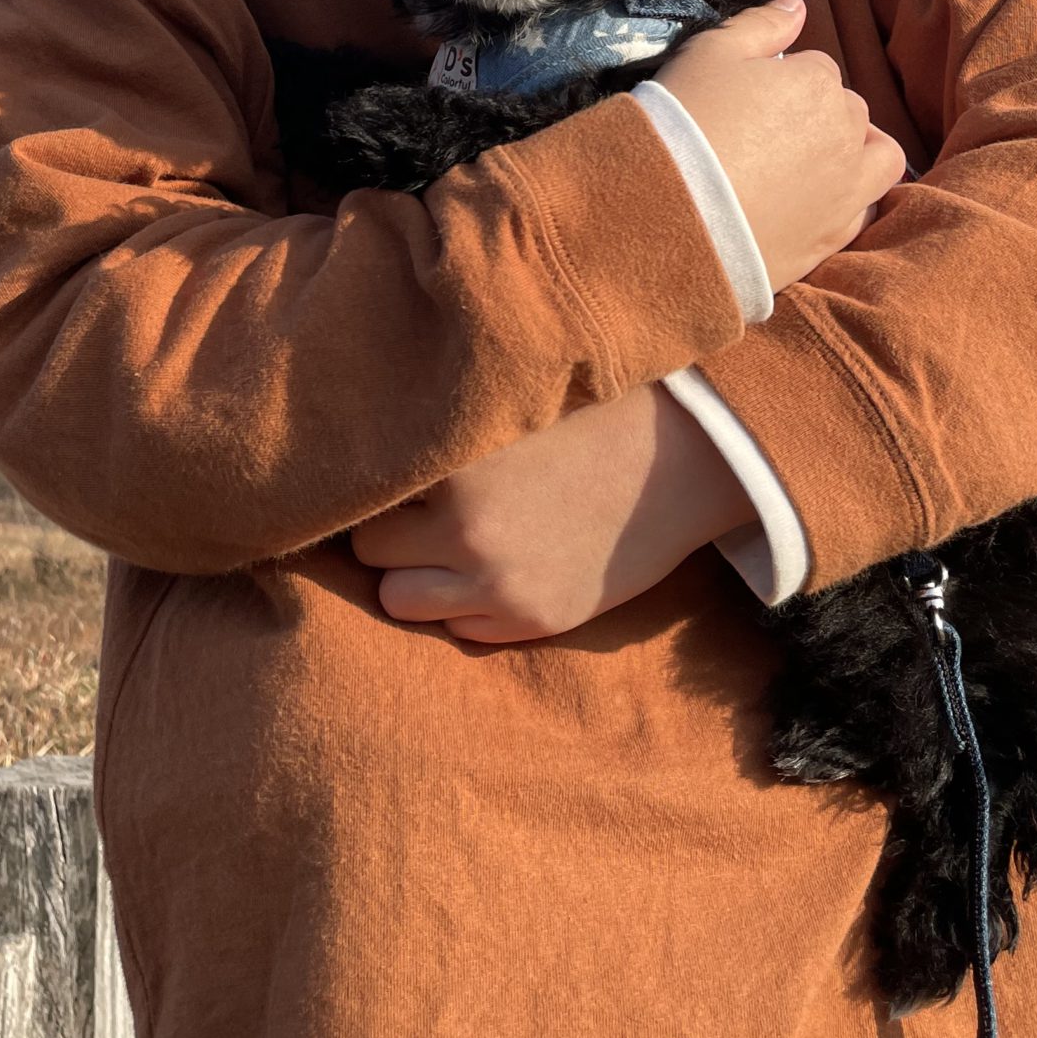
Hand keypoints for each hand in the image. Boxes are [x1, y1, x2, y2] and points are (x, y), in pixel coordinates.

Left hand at [349, 383, 754, 642]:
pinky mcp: (533, 618)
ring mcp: (498, 582)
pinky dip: (462, 604)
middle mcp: (465, 528)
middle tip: (418, 508)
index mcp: (451, 464)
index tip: (386, 472)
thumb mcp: (504, 408)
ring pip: (398, 601)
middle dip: (387, 530)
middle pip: (369, 550)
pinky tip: (493, 566)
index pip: (358, 491)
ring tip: (445, 544)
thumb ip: (436, 432)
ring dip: (412, 575)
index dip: (370, 481)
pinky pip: (457, 629)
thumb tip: (356, 440)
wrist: (680, 461)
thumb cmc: (589, 415)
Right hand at [655, 0, 906, 291]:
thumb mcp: (710, 53)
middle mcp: (846, 130)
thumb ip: (762, 24)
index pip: (816, 67)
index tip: (749, 101)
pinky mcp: (838, 234)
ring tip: (815, 163)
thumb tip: (798, 3)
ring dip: (858, 150)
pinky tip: (818, 203)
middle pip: (848, 109)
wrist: (669, 214)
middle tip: (767, 134)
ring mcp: (849, 186)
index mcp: (818, 80)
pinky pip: (868, 209)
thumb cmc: (684, 123)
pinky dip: (852, 199)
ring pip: (879, 155)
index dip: (783, 80)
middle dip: (818, 113)